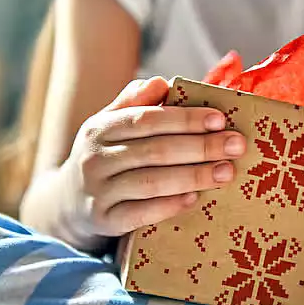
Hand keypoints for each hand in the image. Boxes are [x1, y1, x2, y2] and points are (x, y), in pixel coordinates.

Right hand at [64, 77, 245, 236]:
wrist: (67, 202)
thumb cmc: (106, 155)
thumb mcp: (111, 124)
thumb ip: (135, 102)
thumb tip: (161, 82)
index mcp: (100, 128)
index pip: (147, 119)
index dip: (185, 119)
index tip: (220, 119)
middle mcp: (95, 159)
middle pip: (155, 150)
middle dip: (201, 147)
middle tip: (236, 145)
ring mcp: (98, 192)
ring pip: (152, 182)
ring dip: (194, 176)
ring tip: (226, 171)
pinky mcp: (105, 221)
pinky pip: (141, 214)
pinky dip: (170, 205)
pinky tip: (196, 198)